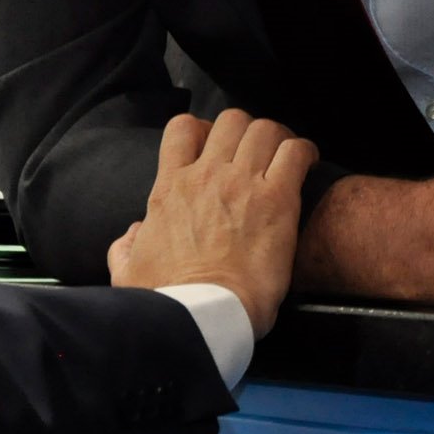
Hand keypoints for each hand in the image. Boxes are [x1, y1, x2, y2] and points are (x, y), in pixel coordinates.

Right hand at [108, 109, 311, 334]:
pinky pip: (296, 152)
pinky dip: (305, 152)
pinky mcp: (278, 200)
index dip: (201, 128)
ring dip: (276, 137)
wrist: (207, 314)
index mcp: (169, 189)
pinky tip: (308, 163)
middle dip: (245, 130)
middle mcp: (206, 175)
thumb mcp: (128, 272)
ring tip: (284, 154)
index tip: (211, 145)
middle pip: (230, 120)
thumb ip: (125, 247)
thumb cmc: (170, 299)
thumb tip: (133, 234)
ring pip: (264, 128)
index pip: (182, 129)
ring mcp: (243, 183)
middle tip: (254, 151)